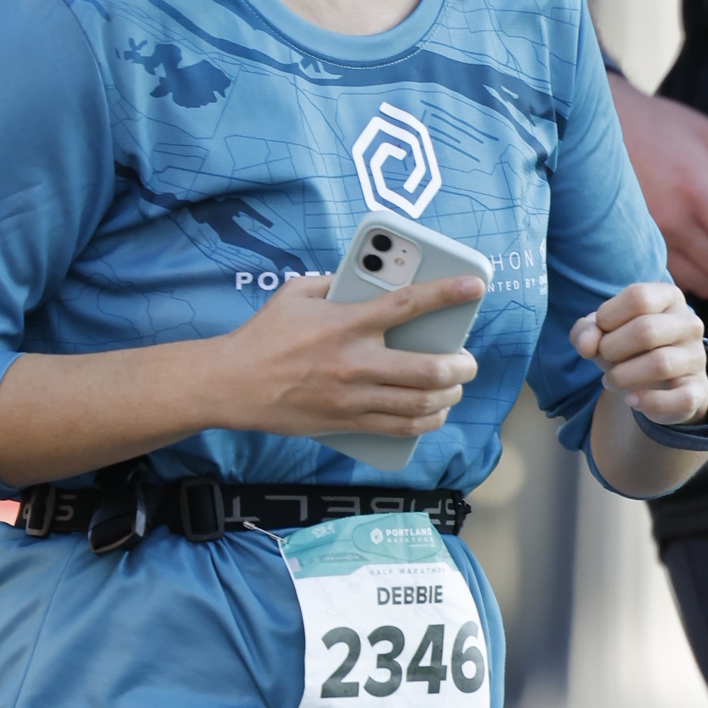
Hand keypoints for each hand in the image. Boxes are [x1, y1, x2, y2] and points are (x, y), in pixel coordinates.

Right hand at [212, 271, 476, 445]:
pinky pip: (400, 428)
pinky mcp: (347, 423)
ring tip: (454, 387)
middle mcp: (356, 362)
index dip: (447, 293)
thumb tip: (365, 278)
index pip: (408, 304)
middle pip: (430, 369)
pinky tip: (434, 413)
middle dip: (461, 366)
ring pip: (421, 404)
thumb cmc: (263, 336)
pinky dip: (426, 422)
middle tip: (467, 361)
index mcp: (347, 323)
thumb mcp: (296, 293)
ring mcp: (354, 398)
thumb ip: (335, 282)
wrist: (232, 384)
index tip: (475, 286)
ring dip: (449, 396)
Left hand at [573, 275, 707, 428]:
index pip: (638, 297)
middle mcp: (689, 323)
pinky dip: (649, 402)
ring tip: (610, 380)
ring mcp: (697, 357)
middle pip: (647, 330)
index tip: (601, 330)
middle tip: (603, 357)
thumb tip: (586, 344)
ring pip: (660, 364)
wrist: (659, 382)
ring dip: (623, 376)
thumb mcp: (603, 332)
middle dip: (612, 348)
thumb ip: (586, 331)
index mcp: (668, 297)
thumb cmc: (628, 347)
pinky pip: (680, 398)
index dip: (608, 317)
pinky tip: (631, 400)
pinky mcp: (698, 389)